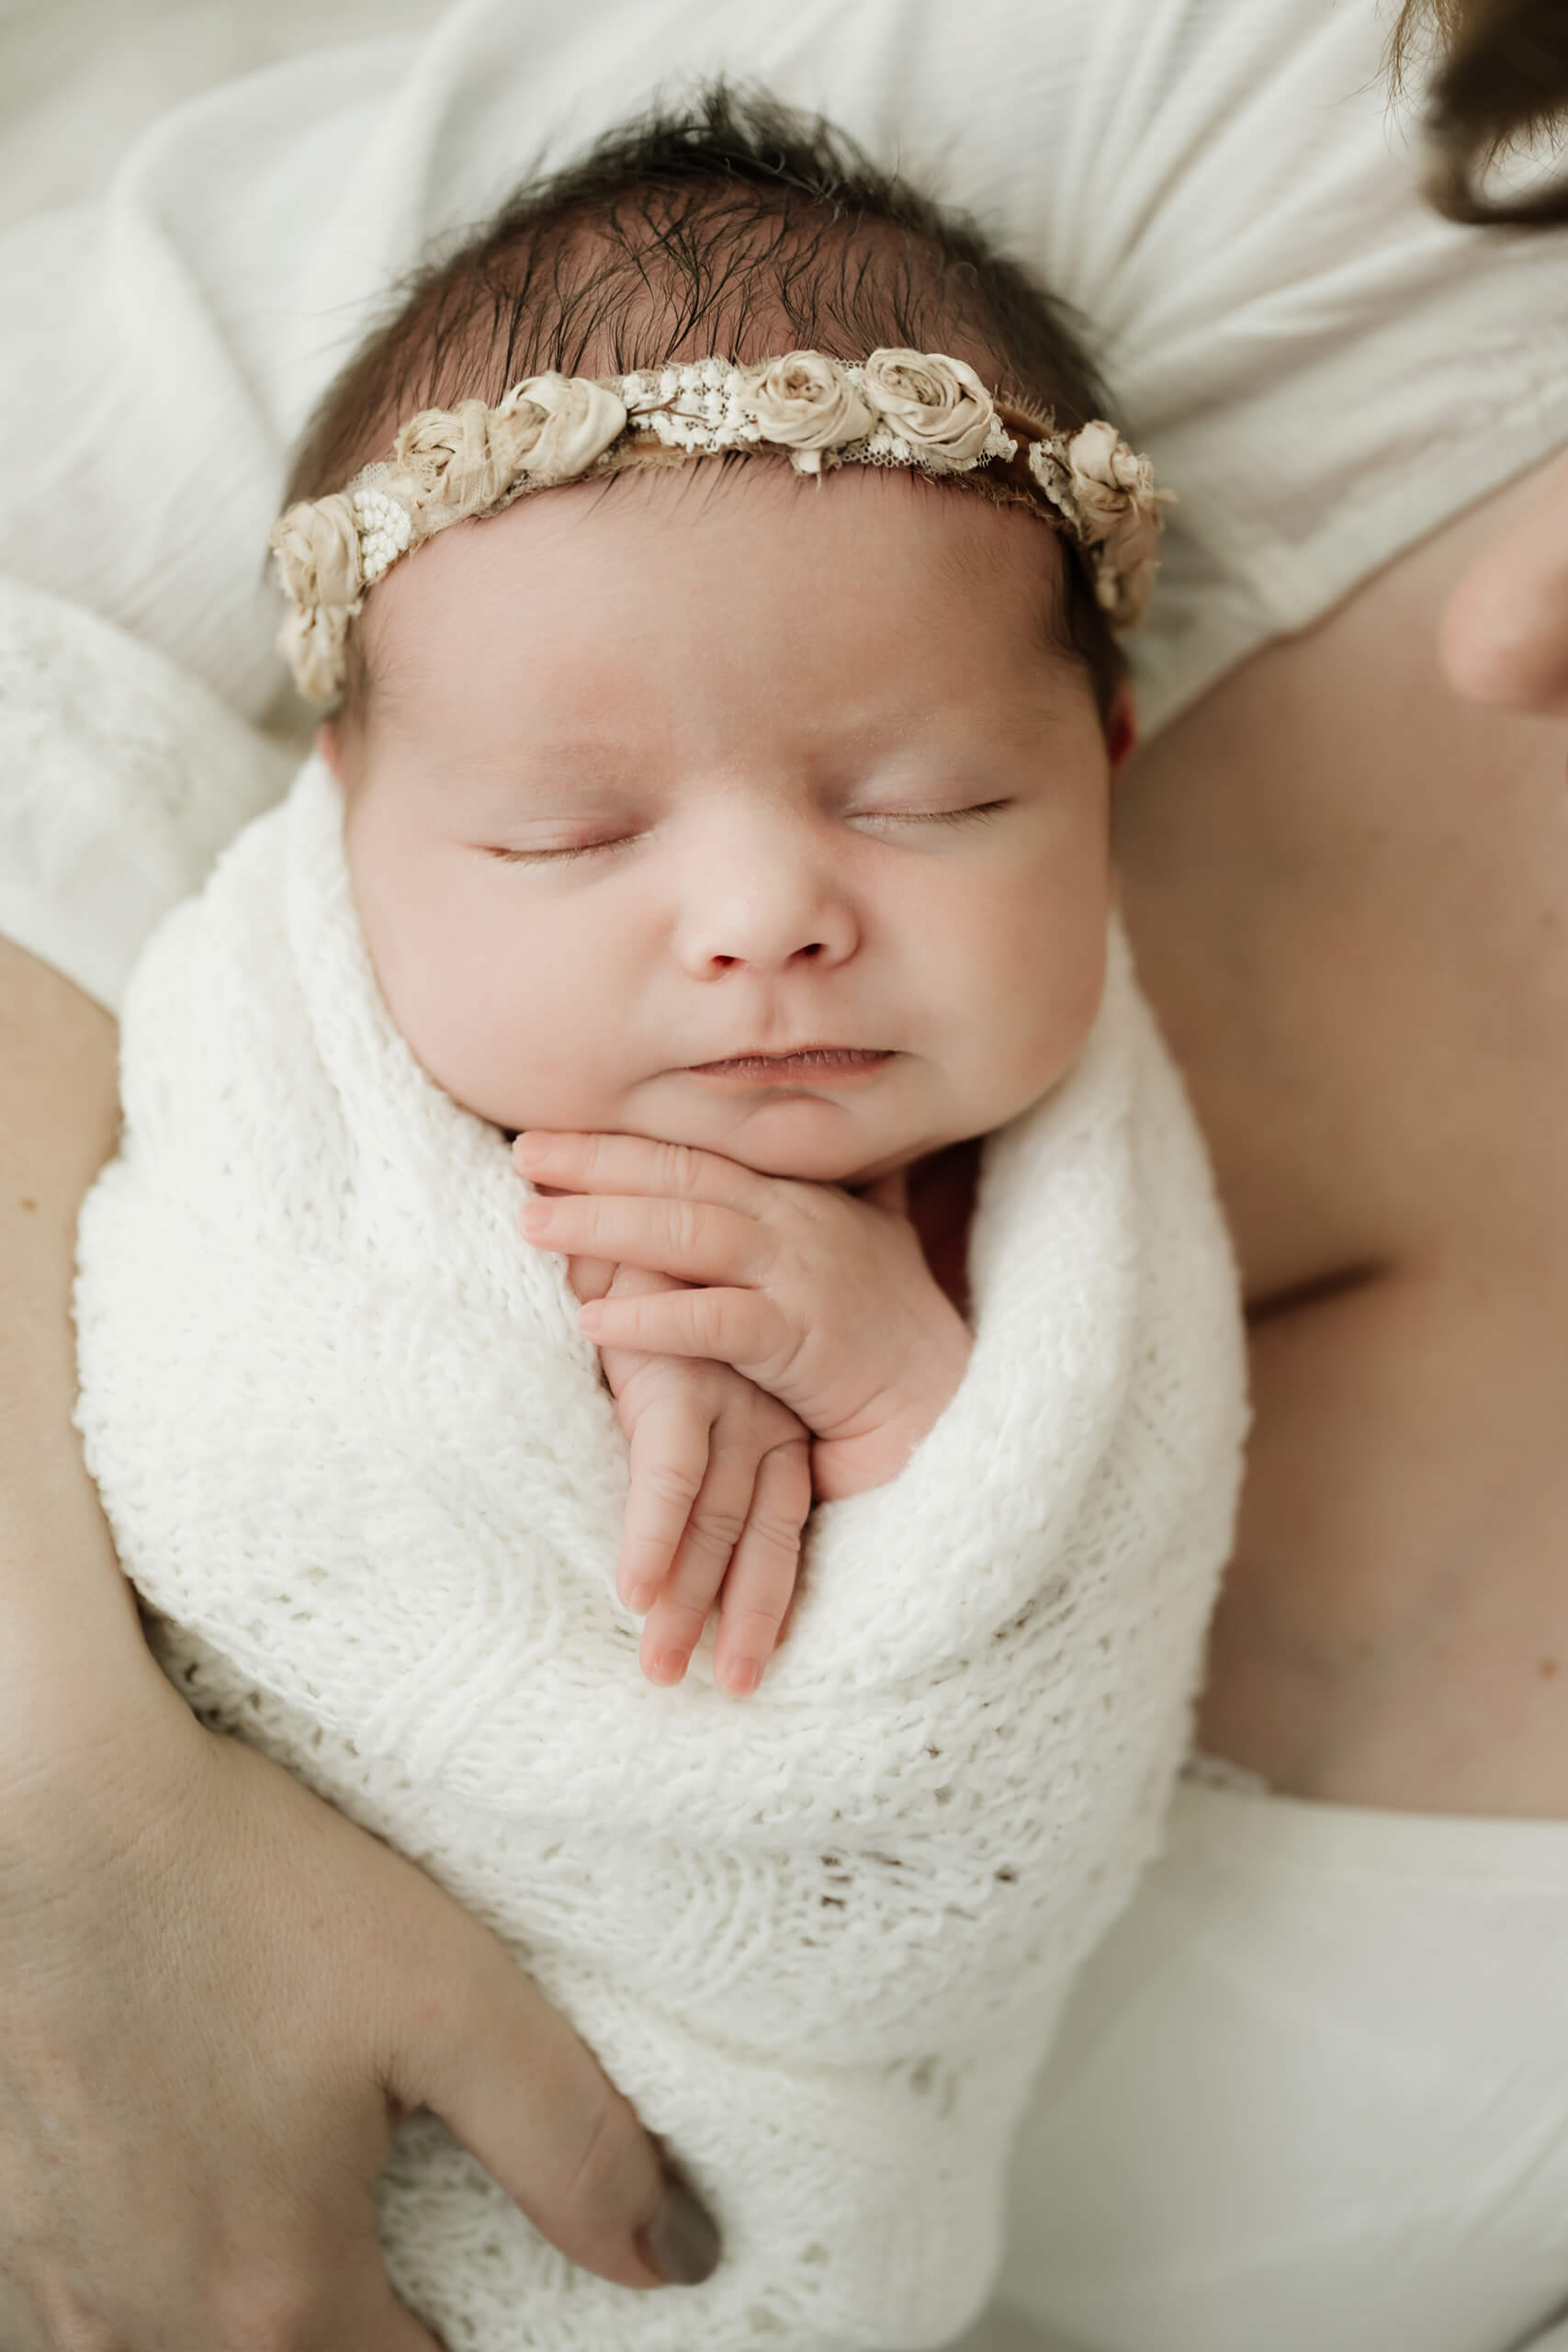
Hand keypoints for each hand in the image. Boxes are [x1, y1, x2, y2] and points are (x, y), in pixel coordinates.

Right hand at [0, 1683, 718, 2350]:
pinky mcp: (8, 2217)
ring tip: (305, 2225)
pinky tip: (189, 2191)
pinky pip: (94, 2310)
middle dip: (361, 2340)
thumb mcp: (451, 1998)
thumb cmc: (248, 1888)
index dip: (468, 2349)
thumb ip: (572, 2143)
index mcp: (276, 2295)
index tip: (493, 2293)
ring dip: (250, 2324)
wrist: (53, 1806)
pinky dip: (155, 2288)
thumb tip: (672, 2256)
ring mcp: (60, 2278)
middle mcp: (149, 2322)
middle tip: (410, 2259)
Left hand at [515, 1131, 971, 1499]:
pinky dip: (651, 1321)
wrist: (943, 1402)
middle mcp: (797, 1219)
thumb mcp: (850, 1237)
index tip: (551, 1131)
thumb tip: (801, 1140)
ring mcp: (801, 1275)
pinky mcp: (803, 1340)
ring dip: (604, 1225)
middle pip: (681, 1176)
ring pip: (688, 1234)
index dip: (621, 1139)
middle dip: (596, 1161)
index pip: (696, 1150)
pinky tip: (593, 1322)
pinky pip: (714, 1323)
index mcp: (797, 1193)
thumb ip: (818, 1187)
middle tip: (522, 1153)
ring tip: (532, 1223)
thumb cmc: (884, 1326)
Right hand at [559, 1251, 811, 1693]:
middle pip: (760, 1532)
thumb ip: (686, 1411)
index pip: (783, 1517)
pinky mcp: (676, 1376)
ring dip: (687, 1600)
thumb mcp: (679, 1349)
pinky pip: (667, 1470)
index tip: (752, 1667)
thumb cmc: (639, 1275)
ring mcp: (723, 1395)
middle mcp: (758, 1407)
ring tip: (665, 1675)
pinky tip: (630, 1591)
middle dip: (742, 1616)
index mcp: (769, 1406)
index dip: (770, 1594)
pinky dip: (652, 1533)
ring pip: (718, 1519)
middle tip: (723, 1694)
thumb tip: (668, 1474)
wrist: (617, 1200)